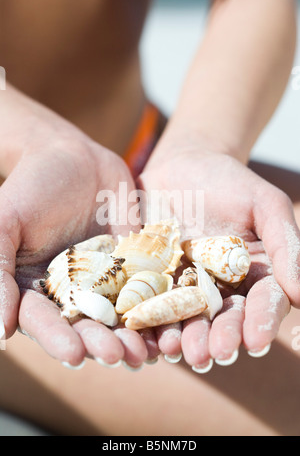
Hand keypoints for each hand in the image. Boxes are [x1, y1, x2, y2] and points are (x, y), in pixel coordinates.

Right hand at [0, 92, 152, 368]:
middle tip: (118, 356)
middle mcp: (69, 292)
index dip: (57, 338)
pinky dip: (156, 308)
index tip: (73, 355)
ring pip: (118, 316)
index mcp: (34, 288)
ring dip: (131, 336)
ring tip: (146, 351)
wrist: (73, 157)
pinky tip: (169, 325)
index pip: (43, 321)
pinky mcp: (132, 267)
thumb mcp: (4, 223)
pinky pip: (145, 290)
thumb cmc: (32, 186)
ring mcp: (104, 281)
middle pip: (84, 326)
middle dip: (100, 343)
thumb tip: (0, 329)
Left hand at [138, 151, 299, 369]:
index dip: (261, 322)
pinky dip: (152, 320)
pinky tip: (148, 334)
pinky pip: (153, 302)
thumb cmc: (230, 181)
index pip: (264, 303)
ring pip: (188, 318)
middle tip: (213, 355)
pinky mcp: (155, 280)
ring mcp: (186, 285)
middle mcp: (222, 287)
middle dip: (220, 338)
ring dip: (186, 338)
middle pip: (225, 319)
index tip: (257, 342)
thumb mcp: (264, 204)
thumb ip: (286, 246)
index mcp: (255, 273)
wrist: (181, 165)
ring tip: (182, 352)